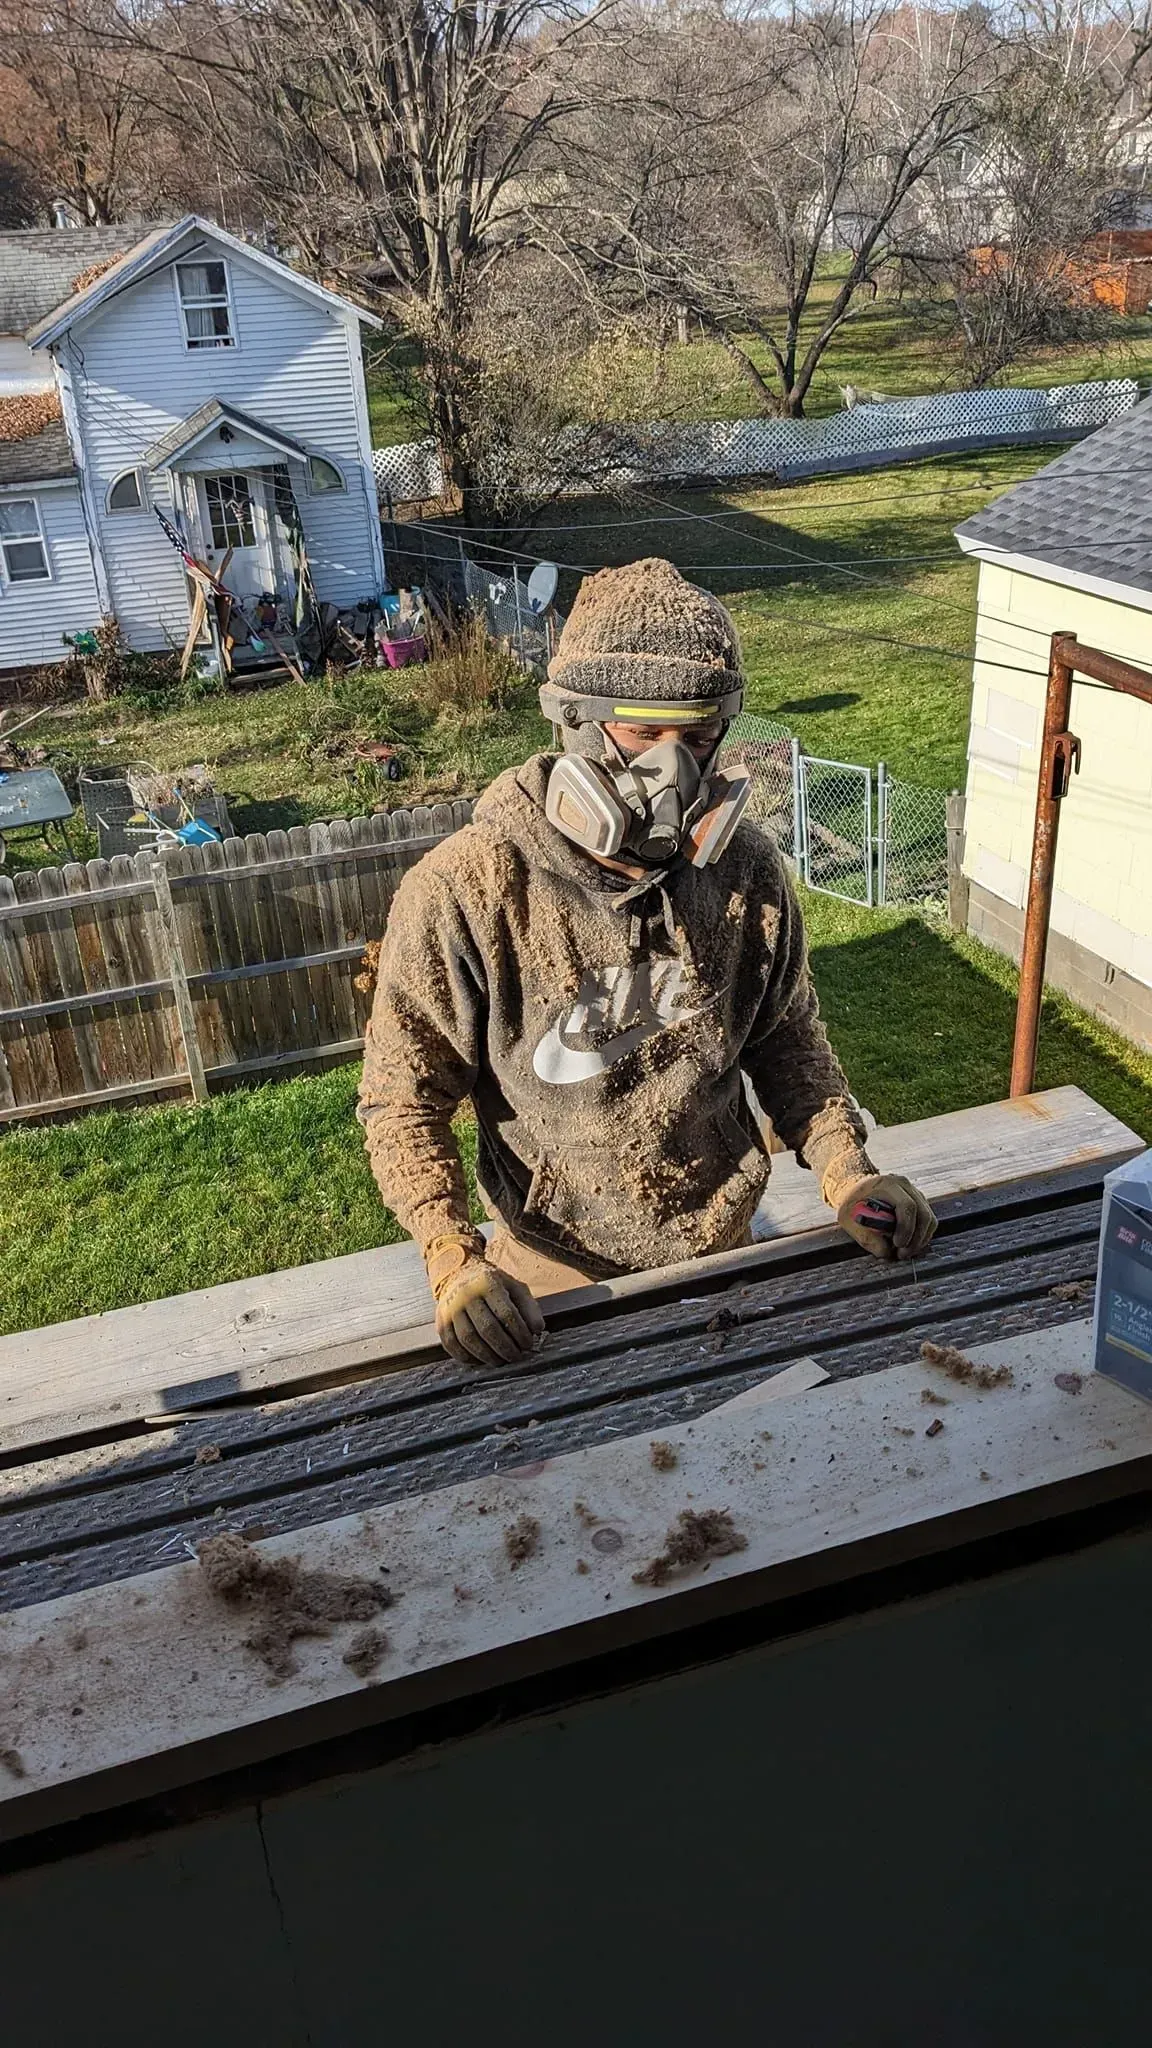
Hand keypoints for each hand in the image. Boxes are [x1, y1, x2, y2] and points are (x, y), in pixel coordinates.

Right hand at [426, 1233, 545, 1367]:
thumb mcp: (514, 1287)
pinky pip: (451, 1345)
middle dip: (505, 1348)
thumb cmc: (491, 1284)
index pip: (506, 1313)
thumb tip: (538, 1330)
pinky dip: (466, 1357)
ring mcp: (450, 1308)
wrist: (458, 1273)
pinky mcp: (441, 1321)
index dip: (519, 1333)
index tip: (528, 1344)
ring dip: (487, 1356)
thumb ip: (529, 1307)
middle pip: (487, 1329)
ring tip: (500, 1361)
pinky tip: (480, 1360)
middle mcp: (466, 1294)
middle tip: (516, 1357)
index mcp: (488, 1283)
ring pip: (468, 1339)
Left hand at [837, 1173, 936, 1262]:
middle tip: (902, 1254)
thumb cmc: (850, 1202)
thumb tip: (886, 1253)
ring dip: (920, 1240)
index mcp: (888, 1184)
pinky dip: (921, 1236)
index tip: (897, 1244)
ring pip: (929, 1219)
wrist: (854, 1188)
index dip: (906, 1228)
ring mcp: (914, 1193)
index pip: (907, 1205)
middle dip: (916, 1239)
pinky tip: (909, 1246)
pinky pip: (928, 1221)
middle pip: (923, 1214)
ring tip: (905, 1252)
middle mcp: (905, 1186)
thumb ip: (864, 1236)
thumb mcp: (847, 1218)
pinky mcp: (918, 1202)